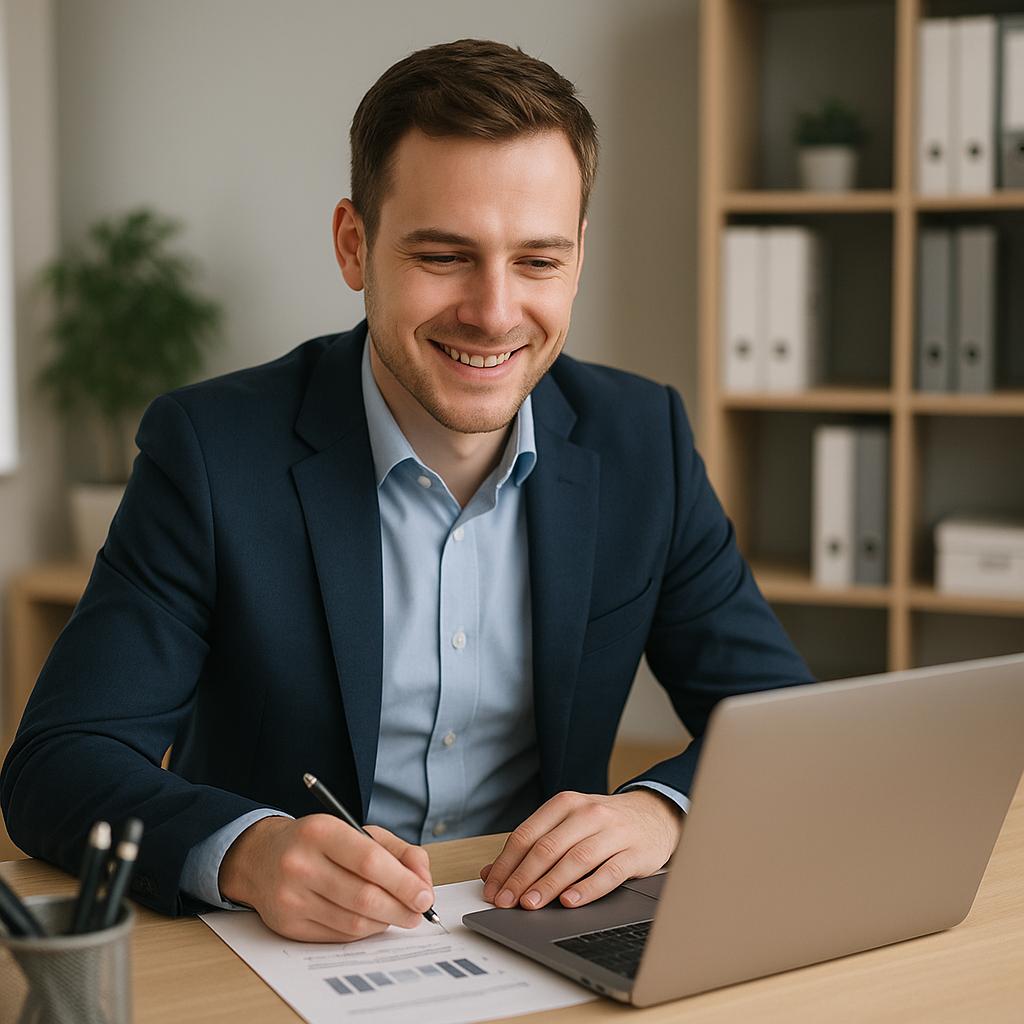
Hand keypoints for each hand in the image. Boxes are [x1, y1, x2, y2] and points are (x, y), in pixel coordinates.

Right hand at [219, 815, 434, 941]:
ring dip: (385, 922)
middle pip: (364, 897)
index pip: (370, 861)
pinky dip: (363, 931)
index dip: (403, 883)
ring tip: (398, 914)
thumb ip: (397, 851)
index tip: (425, 896)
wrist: (260, 857)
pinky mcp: (288, 925)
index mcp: (321, 831)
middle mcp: (301, 864)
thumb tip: (423, 882)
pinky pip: (338, 936)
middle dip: (401, 908)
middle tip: (419, 912)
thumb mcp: (356, 831)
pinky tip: (371, 920)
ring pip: (353, 922)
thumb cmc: (318, 843)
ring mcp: (291, 898)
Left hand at [480, 790, 681, 910]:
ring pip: (575, 859)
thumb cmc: (603, 824)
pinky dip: (587, 888)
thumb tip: (493, 873)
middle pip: (548, 847)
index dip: (507, 864)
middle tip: (507, 902)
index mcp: (565, 804)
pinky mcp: (634, 852)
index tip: (493, 888)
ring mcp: (612, 832)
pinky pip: (608, 872)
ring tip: (531, 904)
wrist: (654, 814)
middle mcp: (588, 813)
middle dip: (522, 877)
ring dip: (549, 884)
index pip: (527, 834)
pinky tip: (570, 901)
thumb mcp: (568, 824)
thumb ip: (533, 844)